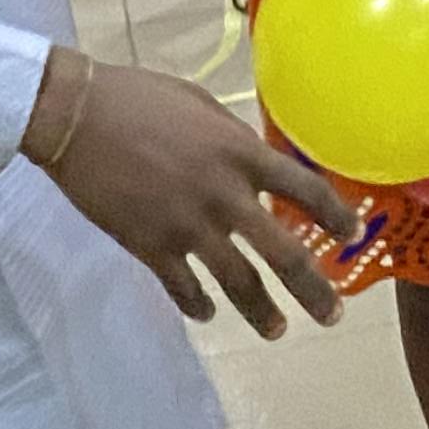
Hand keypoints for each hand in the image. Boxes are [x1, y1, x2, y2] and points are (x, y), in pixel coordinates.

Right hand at [33, 52, 354, 336]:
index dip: (336, 216)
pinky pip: (184, 289)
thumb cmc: (138, 98)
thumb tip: (256, 161)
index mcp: (240, 153)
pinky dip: (198, 305)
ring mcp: (188, 226)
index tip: (352, 235)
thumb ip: (233, 139)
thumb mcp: (201, 105)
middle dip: (314, 290)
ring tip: (278, 330)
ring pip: (239, 284)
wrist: (75, 115)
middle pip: (285, 254)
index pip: (306, 190)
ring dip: (262, 313)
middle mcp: (224, 195)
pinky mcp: (151, 247)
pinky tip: (206, 314)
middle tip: (332, 315)